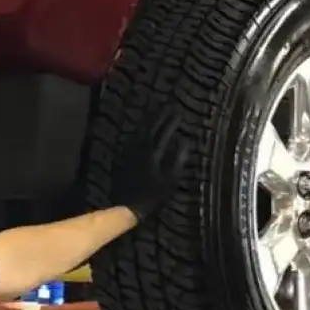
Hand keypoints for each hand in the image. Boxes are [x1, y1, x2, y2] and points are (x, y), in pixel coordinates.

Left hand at [110, 106, 190, 222]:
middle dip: (160, 114)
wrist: (128, 204)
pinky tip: (142, 126)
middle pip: (151, 126)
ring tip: (156, 110)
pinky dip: (139, 128)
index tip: (178, 112)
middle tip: (167, 105)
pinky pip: (132, 136)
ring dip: (148, 118)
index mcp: (154, 152)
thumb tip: (186, 141)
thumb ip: (178, 159)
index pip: (164, 131)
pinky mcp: (123, 155)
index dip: (172, 121)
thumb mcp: (171, 180)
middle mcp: (141, 147)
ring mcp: (130, 150)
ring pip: (140, 129)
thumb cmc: (154, 195)